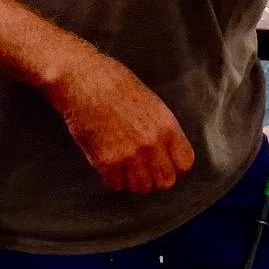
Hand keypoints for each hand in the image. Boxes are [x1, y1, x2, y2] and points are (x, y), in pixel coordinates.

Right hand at [50, 46, 194, 191]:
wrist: (84, 80)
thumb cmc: (115, 85)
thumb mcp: (151, 103)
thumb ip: (161, 130)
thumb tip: (164, 152)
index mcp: (167, 126)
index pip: (185, 163)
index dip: (174, 166)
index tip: (164, 163)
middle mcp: (152, 144)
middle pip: (165, 181)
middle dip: (155, 178)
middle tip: (143, 170)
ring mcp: (130, 155)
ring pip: (142, 188)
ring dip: (134, 181)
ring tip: (125, 168)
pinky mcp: (106, 161)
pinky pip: (116, 185)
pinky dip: (112, 179)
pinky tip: (109, 166)